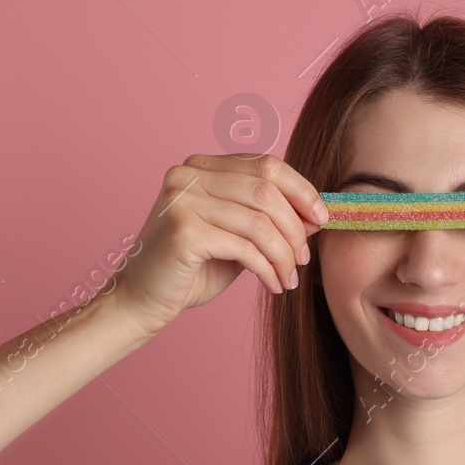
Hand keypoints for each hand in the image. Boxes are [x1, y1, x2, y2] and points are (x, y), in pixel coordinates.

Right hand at [109, 153, 326, 334]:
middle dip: (295, 227)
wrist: (142, 300)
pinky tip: (274, 284)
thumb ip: (270, 220)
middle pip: (266, 190)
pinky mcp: (183, 231)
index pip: (266, 164)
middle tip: (304, 258)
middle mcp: (188, 174)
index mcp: (202, 166)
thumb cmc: (192, 268)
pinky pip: (245, 247)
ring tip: (290, 277)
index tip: (322, 217)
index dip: (301, 189)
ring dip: (284, 253)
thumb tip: (317, 215)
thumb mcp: (239, 237)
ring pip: (259, 221)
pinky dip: (268, 268)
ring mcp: (182, 200)